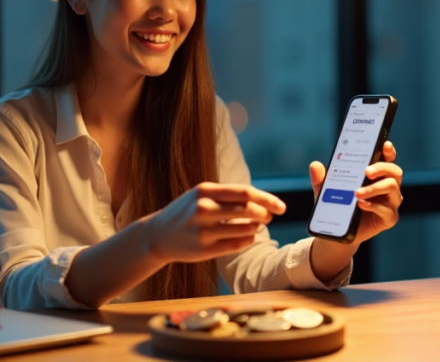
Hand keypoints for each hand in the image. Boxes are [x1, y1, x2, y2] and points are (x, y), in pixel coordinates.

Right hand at [143, 183, 286, 262]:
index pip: (245, 193)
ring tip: (256, 225)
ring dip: (256, 227)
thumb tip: (262, 200)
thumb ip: (228, 196)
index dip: (267, 199)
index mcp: (204, 191)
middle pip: (248, 210)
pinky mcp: (203, 250)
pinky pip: (236, 245)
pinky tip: (247, 236)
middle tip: (271, 216)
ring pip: (244, 229)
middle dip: (265, 214)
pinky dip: (248, 240)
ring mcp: (203, 231)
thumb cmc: (186, 212)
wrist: (158, 235)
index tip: (281, 206)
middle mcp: (203, 209)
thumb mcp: (201, 195)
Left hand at [310, 141, 402, 243]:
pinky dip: (373, 206)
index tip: (385, 145)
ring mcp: (391, 203)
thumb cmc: (338, 206)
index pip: (388, 160)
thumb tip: (315, 165)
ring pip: (393, 188)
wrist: (338, 233)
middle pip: (395, 171)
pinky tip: (360, 204)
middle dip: (382, 167)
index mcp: (377, 176)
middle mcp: (388, 187)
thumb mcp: (326, 191)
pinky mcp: (389, 218)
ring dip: (374, 188)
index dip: (389, 151)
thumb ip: (321, 178)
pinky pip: (387, 210)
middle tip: (366, 171)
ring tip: (357, 193)